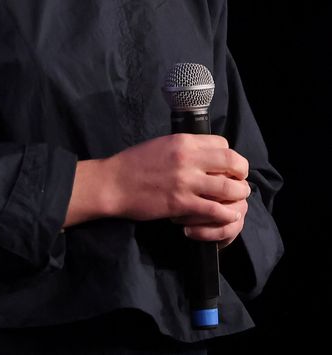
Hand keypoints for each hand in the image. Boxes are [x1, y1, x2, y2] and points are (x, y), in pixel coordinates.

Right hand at [104, 133, 249, 244]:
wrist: (114, 183)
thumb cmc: (134, 163)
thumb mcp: (161, 144)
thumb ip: (184, 148)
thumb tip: (204, 155)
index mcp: (183, 141)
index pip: (222, 144)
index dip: (229, 155)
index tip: (227, 166)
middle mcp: (188, 158)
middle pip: (231, 162)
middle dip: (241, 173)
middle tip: (240, 181)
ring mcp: (186, 182)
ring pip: (228, 187)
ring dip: (237, 194)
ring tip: (237, 199)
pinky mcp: (181, 204)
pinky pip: (214, 209)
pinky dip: (225, 213)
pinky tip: (228, 215)